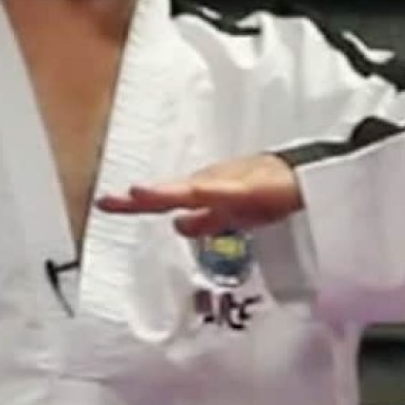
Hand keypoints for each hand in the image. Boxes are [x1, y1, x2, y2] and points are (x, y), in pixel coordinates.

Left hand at [96, 154, 302, 236]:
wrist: (301, 179)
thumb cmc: (268, 190)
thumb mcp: (231, 209)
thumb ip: (205, 219)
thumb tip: (178, 225)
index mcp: (204, 193)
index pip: (163, 199)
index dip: (134, 203)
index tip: (103, 203)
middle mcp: (211, 186)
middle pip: (170, 194)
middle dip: (142, 199)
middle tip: (108, 201)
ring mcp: (229, 187)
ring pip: (192, 191)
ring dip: (167, 193)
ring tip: (138, 194)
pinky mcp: (250, 190)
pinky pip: (226, 193)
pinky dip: (207, 192)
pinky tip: (193, 192)